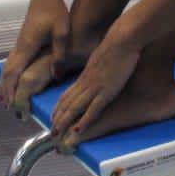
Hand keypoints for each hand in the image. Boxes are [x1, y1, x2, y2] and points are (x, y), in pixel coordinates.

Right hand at [0, 0, 71, 112]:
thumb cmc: (55, 11)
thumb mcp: (62, 32)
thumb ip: (60, 54)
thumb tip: (56, 76)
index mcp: (27, 47)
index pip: (15, 75)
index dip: (13, 93)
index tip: (15, 108)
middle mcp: (19, 47)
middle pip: (8, 75)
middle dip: (7, 93)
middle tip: (10, 110)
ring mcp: (19, 43)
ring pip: (8, 68)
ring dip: (6, 85)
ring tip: (7, 101)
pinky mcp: (22, 40)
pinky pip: (11, 62)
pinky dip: (9, 75)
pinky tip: (11, 80)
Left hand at [50, 33, 141, 148]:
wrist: (122, 40)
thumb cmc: (116, 45)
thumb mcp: (102, 57)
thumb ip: (97, 66)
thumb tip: (96, 69)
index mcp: (85, 75)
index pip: (67, 94)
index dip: (59, 108)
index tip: (54, 117)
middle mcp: (86, 82)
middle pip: (67, 103)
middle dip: (58, 119)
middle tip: (52, 132)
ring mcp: (95, 87)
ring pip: (75, 108)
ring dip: (64, 122)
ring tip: (57, 134)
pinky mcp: (106, 91)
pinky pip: (92, 109)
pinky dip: (84, 121)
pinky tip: (77, 130)